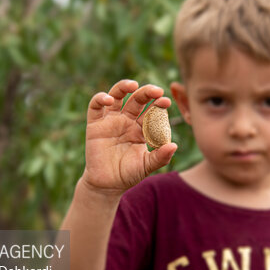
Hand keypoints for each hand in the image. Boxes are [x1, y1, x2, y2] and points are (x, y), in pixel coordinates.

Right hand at [81, 79, 177, 195]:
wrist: (107, 184)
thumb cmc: (128, 174)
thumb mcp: (147, 166)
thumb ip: (160, 157)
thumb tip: (174, 146)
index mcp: (141, 127)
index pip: (151, 110)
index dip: (158, 104)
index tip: (166, 102)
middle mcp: (126, 120)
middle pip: (136, 99)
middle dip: (147, 92)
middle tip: (156, 91)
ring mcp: (111, 120)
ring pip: (117, 95)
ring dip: (124, 87)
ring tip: (133, 85)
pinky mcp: (95, 123)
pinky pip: (95, 106)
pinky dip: (100, 98)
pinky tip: (109, 99)